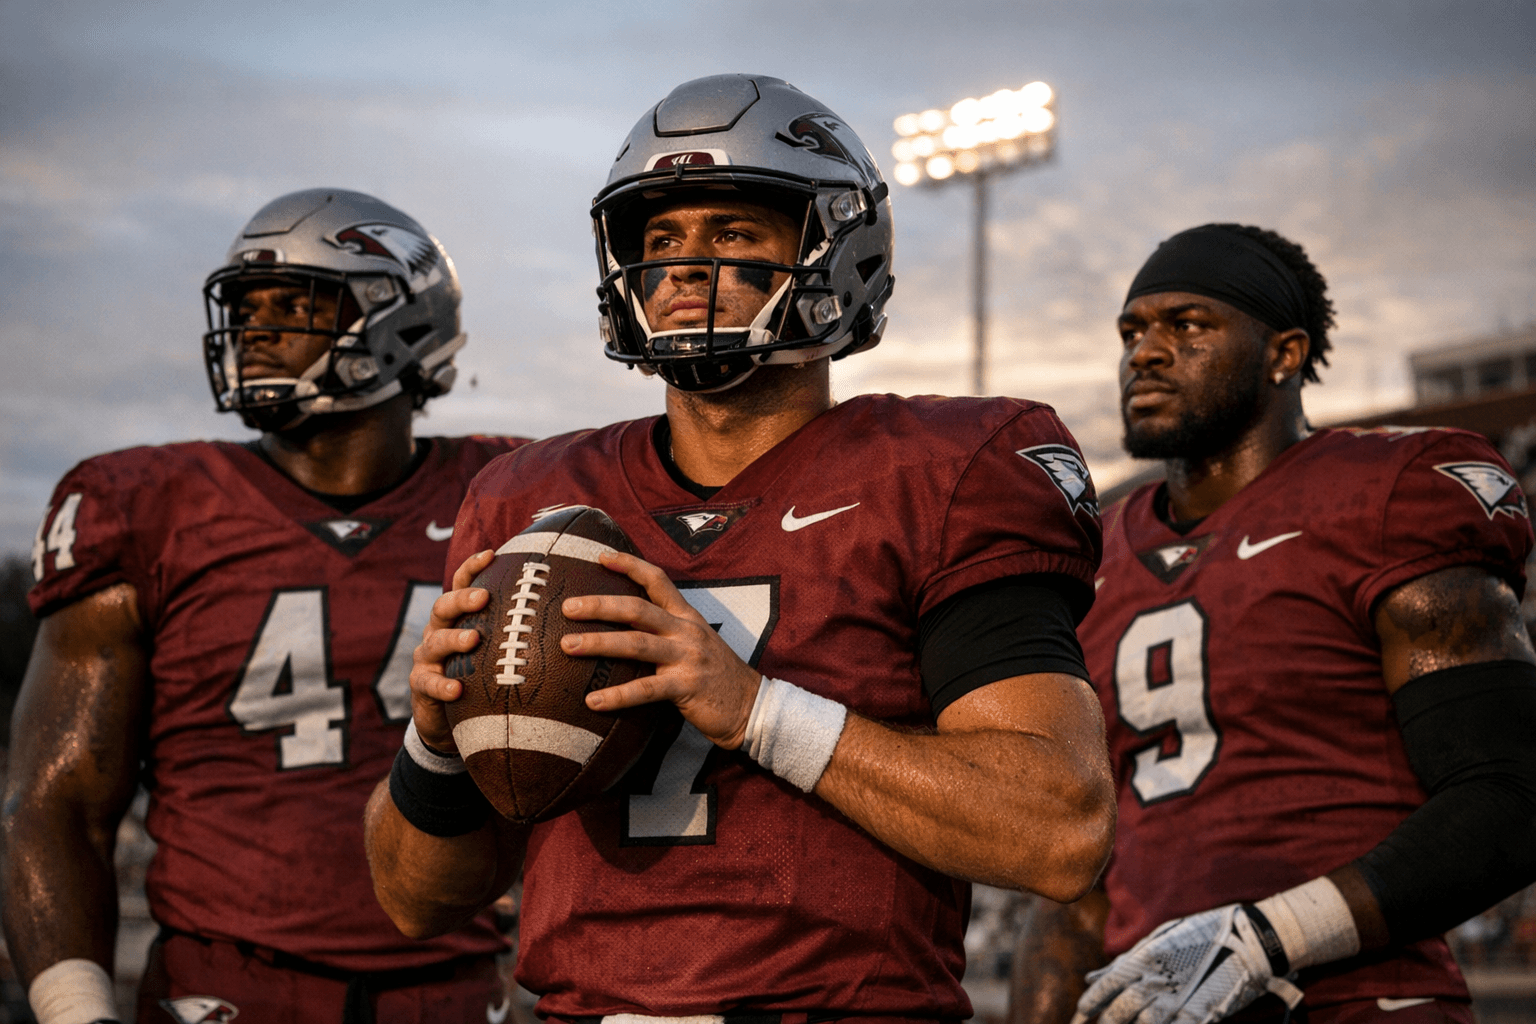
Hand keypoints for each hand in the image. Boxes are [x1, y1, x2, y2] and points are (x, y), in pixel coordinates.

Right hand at [409, 549, 494, 750]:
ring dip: (454, 639)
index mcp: (457, 618)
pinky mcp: (421, 685)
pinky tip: (457, 689)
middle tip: (483, 598)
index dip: (473, 568)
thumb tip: (562, 605)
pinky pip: (428, 683)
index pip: (460, 585)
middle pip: (443, 607)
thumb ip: (514, 630)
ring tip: (473, 639)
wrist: (448, 717)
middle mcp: (437, 631)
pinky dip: (442, 685)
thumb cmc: (479, 675)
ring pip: (435, 642)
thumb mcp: (494, 649)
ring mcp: (427, 658)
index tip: (492, 554)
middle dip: (462, 599)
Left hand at [559, 550, 760, 747]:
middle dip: (599, 605)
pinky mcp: (686, 687)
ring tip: (568, 646)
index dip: (629, 565)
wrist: (751, 706)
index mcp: (686, 617)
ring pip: (636, 644)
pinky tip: (593, 701)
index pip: (657, 580)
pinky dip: (617, 696)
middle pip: (637, 609)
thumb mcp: (696, 643)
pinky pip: (646, 690)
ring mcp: (686, 658)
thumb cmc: (716, 676)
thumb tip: (624, 629)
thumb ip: (666, 632)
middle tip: (567, 607)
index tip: (601, 557)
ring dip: (599, 643)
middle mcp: (685, 631)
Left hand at [1072, 905, 1300, 1023]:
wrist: (1251, 941)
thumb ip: (1128, 960)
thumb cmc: (1204, 933)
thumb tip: (1096, 976)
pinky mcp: (1199, 1016)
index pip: (1107, 987)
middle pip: (1119, 1014)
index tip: (1079, 1014)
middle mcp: (1156, 981)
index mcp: (1144, 958)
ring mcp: (1177, 1001)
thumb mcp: (1162, 938)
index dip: (1090, 1004)